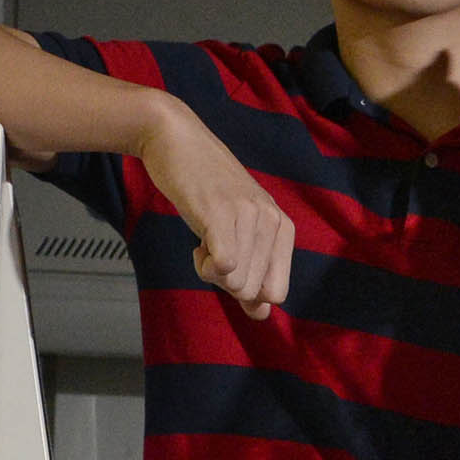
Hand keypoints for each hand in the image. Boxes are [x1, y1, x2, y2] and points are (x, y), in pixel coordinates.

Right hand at [138, 103, 294, 319]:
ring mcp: (249, 216)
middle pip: (251, 291)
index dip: (247, 288)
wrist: (176, 142)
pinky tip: (198, 241)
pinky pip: (222, 267)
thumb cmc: (205, 190)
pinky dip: (204, 265)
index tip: (231, 261)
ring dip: (210, 270)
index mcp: (283, 228)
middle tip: (213, 247)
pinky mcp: (220, 214)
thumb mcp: (236, 231)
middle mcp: (273, 221)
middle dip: (225, 280)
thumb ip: (252, 275)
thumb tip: (262, 317)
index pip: (276, 293)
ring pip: (235, 282)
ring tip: (206, 237)